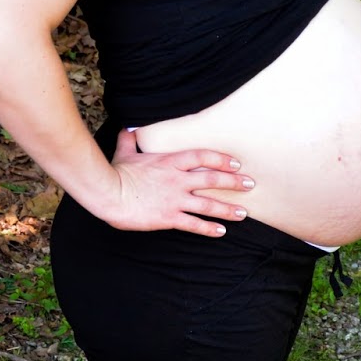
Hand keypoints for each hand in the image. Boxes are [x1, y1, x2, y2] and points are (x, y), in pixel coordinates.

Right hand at [103, 129, 253, 233]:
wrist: (110, 194)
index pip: (203, 157)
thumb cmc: (117, 173)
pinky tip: (221, 231)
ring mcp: (175, 199)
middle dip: (234, 182)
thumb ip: (130, 140)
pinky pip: (194, 224)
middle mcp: (178, 180)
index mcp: (170, 162)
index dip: (222, 159)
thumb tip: (127, 128)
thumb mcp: (125, 152)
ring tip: (243, 213)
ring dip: (228, 208)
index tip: (236, 163)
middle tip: (250, 185)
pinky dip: (209, 228)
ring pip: (208, 204)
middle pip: (212, 179)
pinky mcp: (169, 217)